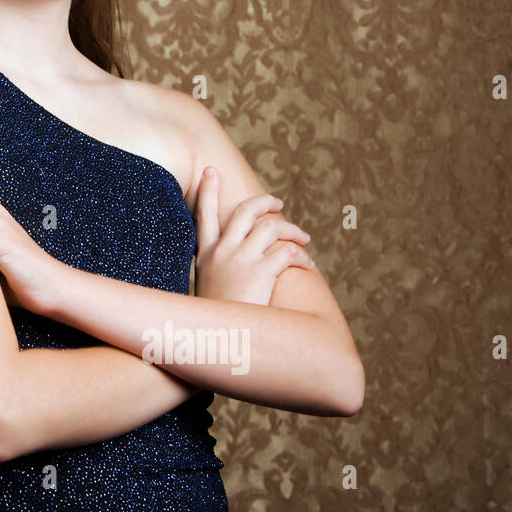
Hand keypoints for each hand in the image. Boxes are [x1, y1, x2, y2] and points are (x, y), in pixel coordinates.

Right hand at [194, 166, 314, 306]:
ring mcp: (240, 260)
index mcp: (205, 254)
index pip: (204, 214)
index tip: (211, 171)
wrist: (216, 341)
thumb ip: (218, 270)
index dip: (208, 190)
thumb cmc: (215, 320)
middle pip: (245, 211)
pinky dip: (302, 256)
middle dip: (265, 202)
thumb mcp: (206, 290)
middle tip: (278, 204)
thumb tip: (235, 265)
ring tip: (304, 239)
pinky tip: (308, 266)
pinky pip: (288, 252)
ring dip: (292, 230)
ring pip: (271, 226)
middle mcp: (221, 252)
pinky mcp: (260, 272)